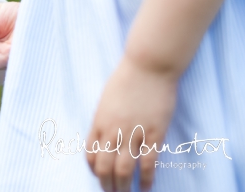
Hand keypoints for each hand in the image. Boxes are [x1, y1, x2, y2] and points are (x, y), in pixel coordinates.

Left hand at [86, 55, 178, 191]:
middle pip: (105, 166)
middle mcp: (113, 130)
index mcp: (99, 121)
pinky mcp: (154, 133)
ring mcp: (134, 132)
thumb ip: (105, 119)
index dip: (93, 169)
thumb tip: (106, 136)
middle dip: (106, 184)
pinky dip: (146, 179)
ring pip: (124, 169)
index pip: (90, 154)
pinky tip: (147, 188)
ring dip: (124, 187)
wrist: (148, 65)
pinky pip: (148, 163)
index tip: (99, 176)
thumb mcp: (107, 100)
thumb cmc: (127, 78)